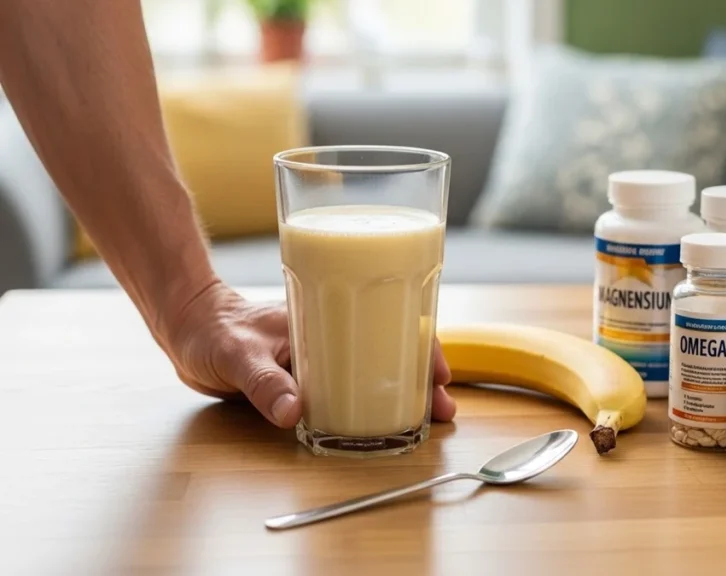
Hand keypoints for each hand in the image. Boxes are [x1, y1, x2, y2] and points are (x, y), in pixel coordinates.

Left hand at [161, 280, 455, 427]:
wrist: (189, 329)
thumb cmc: (212, 331)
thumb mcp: (236, 358)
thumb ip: (264, 384)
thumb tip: (296, 413)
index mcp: (325, 315)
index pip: (387, 323)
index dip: (420, 345)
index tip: (438, 374)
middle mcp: (333, 330)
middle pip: (394, 347)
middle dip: (424, 375)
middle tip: (445, 406)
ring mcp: (326, 350)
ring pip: (379, 366)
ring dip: (406, 390)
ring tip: (432, 416)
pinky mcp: (314, 371)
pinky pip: (355, 382)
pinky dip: (378, 398)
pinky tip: (389, 417)